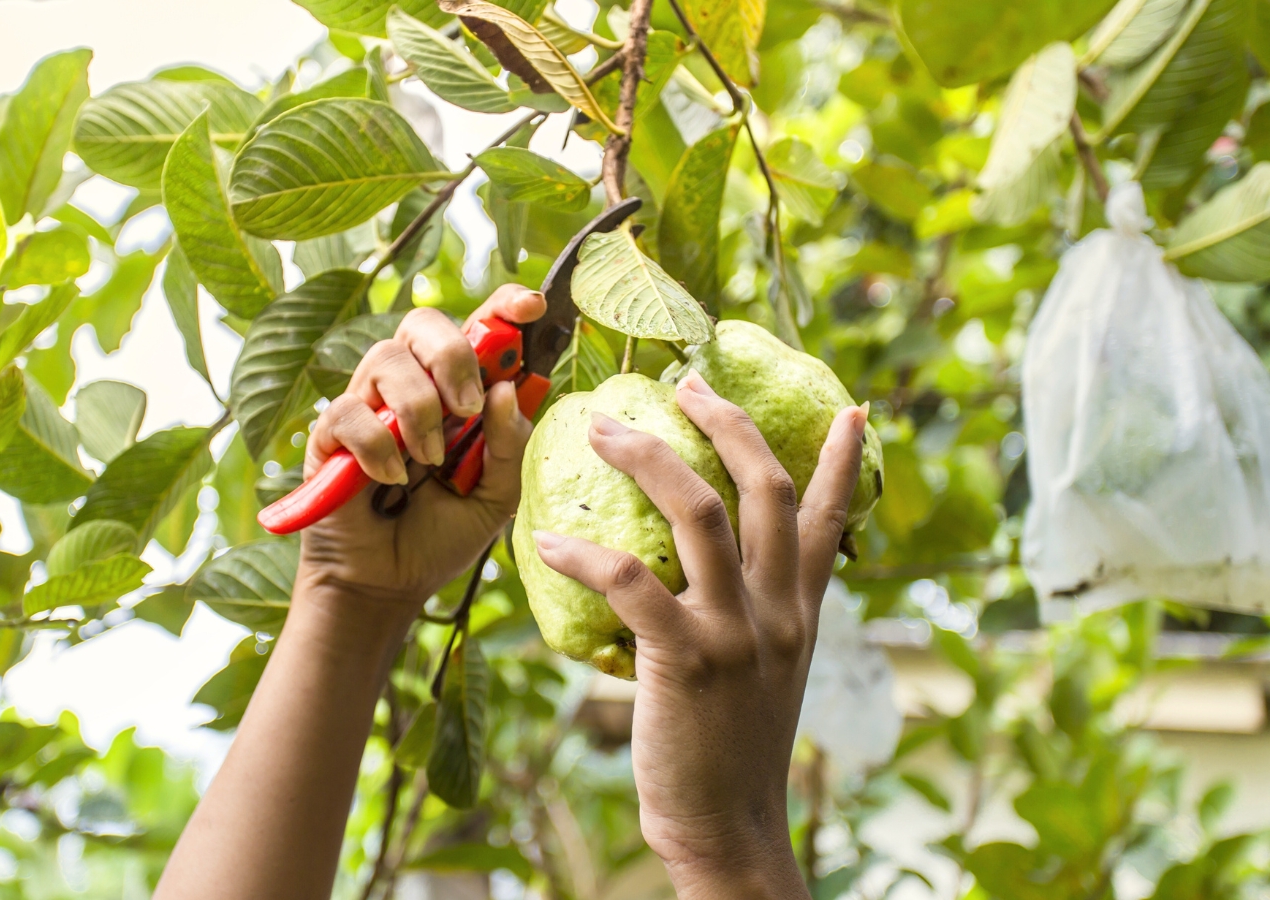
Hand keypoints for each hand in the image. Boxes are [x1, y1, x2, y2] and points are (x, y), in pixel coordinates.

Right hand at [298, 285, 544, 619]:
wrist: (387, 585)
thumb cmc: (440, 535)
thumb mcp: (496, 496)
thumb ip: (507, 444)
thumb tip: (505, 389)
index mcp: (456, 392)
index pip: (478, 329)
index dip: (502, 307)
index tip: (530, 308)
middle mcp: (411, 387)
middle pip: (422, 324)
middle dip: (453, 354)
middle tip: (468, 407)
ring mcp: (368, 406)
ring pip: (386, 358)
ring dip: (419, 408)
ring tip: (431, 460)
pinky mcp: (329, 436)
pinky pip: (350, 412)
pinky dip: (378, 446)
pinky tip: (392, 480)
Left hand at [532, 371, 866, 898]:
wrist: (730, 829)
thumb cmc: (730, 752)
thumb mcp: (763, 674)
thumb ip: (753, 619)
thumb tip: (707, 579)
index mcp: (800, 611)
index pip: (829, 519)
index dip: (842, 461)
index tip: (850, 409)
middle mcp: (779, 610)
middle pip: (766, 486)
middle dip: (728, 423)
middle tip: (687, 382)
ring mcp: (739, 631)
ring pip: (702, 512)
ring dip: (650, 458)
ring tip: (602, 429)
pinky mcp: (687, 660)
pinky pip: (630, 584)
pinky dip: (584, 555)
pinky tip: (547, 542)